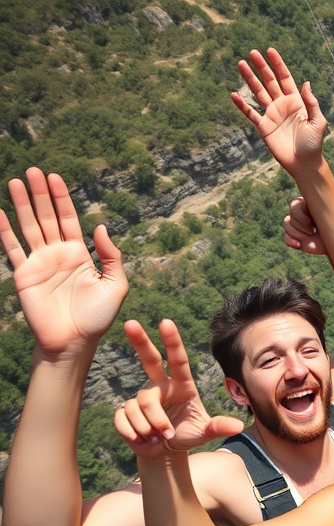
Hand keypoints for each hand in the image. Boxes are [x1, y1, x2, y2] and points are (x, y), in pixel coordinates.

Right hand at [1, 168, 126, 354]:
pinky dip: (3, 231)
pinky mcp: (23, 274)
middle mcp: (58, 254)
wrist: (73, 342)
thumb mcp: (116, 285)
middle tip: (33, 170)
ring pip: (29, 227)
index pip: (69, 219)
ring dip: (22, 204)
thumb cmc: (97, 318)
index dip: (62, 198)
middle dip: (40, 194)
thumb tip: (101, 226)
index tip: (54, 177)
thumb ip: (112, 256)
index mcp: (80, 254)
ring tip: (15, 181)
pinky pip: (11, 248)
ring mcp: (39, 263)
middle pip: (47, 217)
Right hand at [115, 319, 243, 459]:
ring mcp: (141, 397)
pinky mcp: (125, 411)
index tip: (166, 322)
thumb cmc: (186, 436)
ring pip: (141, 404)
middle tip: (130, 322)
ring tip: (160, 438)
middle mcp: (160, 386)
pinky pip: (124, 417)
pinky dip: (135, 433)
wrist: (164, 452)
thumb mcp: (204, 433)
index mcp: (182, 386)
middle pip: (149, 360)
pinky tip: (144, 441)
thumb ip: (218, 427)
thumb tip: (238, 426)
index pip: (178, 360)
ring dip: (151, 425)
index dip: (172, 342)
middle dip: (140, 341)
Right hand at [231, 48, 327, 174]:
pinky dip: (242, 104)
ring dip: (250, 79)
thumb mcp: (318, 122)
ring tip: (241, 64)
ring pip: (258, 92)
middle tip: (252, 52)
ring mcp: (272, 115)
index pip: (285, 78)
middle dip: (261, 67)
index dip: (278, 65)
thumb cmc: (313, 144)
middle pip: (269, 81)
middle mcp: (282, 105)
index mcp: (296, 101)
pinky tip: (234, 94)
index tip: (270, 51)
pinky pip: (250, 113)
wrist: (304, 164)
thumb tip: (305, 83)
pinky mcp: (264, 127)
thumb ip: (311, 103)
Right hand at [283, 196, 326, 254]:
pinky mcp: (295, 238)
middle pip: (290, 217)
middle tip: (314, 231)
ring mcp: (296, 226)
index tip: (311, 222)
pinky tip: (298, 245)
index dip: (300, 215)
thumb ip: (320, 205)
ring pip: (287, 226)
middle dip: (302, 226)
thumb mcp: (328, 215)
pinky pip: (285, 238)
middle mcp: (299, 214)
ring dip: (298, 233)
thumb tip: (313, 196)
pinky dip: (290, 241)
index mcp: (306, 205)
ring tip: (312, 236)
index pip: (294, 205)